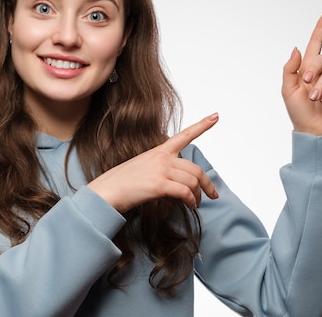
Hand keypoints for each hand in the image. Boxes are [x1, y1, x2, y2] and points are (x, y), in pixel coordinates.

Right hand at [87, 114, 219, 212]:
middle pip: (195, 169)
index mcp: (159, 151)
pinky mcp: (158, 184)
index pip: (184, 135)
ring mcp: (160, 170)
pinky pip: (185, 192)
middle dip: (207, 184)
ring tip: (195, 204)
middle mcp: (162, 157)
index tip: (215, 116)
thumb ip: (162, 169)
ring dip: (198, 196)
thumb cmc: (122, 183)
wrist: (106, 191)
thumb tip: (178, 182)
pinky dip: (191, 201)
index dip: (202, 125)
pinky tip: (190, 206)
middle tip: (212, 195)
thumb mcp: (143, 167)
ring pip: (192, 182)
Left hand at [282, 11, 321, 134]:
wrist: (311, 129)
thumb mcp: (287, 89)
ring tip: (314, 99)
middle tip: (306, 82)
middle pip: (321, 58)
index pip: (314, 44)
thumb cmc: (297, 110)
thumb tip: (297, 48)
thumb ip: (290, 68)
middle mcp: (320, 72)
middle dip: (313, 69)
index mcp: (305, 69)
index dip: (321, 28)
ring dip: (319, 86)